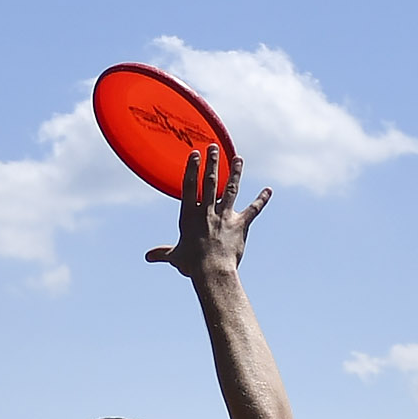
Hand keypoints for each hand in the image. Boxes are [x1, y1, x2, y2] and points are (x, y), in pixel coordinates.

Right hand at [146, 145, 269, 287]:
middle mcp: (207, 211)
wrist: (212, 271)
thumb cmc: (192, 265)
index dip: (192, 168)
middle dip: (212, 163)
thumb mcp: (175, 257)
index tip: (195, 154)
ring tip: (238, 158)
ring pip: (231, 189)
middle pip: (210, 182)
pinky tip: (268, 191)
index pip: (190, 187)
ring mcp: (224, 216)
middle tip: (213, 147)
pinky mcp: (240, 225)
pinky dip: (261, 200)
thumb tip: (148, 257)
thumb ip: (163, 253)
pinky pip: (253, 210)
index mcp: (190, 216)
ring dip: (235, 172)